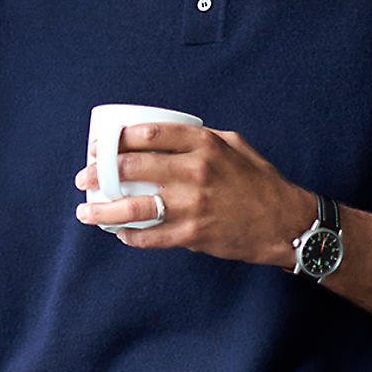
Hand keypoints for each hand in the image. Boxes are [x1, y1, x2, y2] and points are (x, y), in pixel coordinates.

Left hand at [73, 123, 316, 267]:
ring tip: (84, 211)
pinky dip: (129, 237)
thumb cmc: (259, 182)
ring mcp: (193, 205)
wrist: (287, 223)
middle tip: (84, 177)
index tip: (97, 146)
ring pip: (133, 207)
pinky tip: (119, 233)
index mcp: (204, 145)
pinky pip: (150, 237)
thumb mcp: (235, 146)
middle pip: (131, 167)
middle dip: (98, 172)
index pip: (148, 134)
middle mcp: (196, 171)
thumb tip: (163, 134)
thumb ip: (200, 138)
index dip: (115, 139)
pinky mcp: (194, 234)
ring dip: (102, 210)